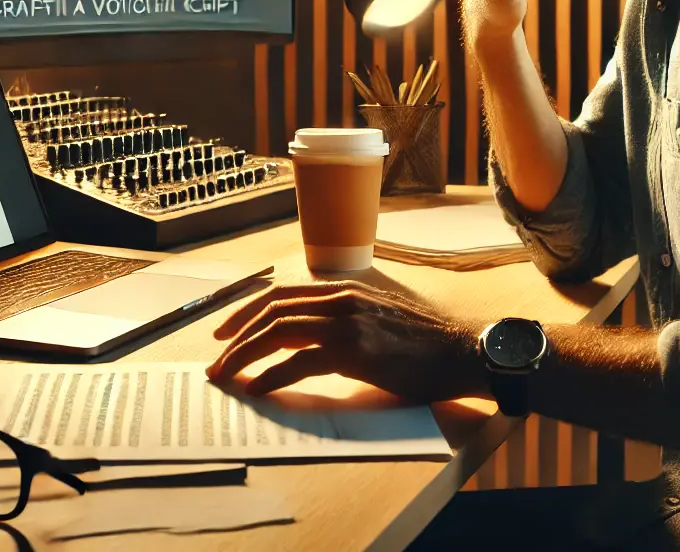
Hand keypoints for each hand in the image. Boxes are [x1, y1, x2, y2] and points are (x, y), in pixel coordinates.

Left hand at [205, 281, 487, 402]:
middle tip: (217, 361)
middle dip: (236, 337)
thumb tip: (303, 339)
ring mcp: (347, 324)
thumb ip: (341, 320)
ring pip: (278, 333)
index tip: (225, 332)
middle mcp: (340, 300)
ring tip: (228, 377)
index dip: (246, 312)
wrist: (462, 351)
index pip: (280, 294)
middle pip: (271, 312)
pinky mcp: (355, 352)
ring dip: (245, 356)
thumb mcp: (375, 318)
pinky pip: (300, 362)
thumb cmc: (422, 343)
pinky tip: (259, 390)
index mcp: (342, 290)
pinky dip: (273, 376)